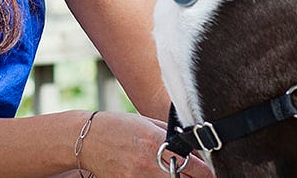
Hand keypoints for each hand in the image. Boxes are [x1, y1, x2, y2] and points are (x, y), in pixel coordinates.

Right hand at [78, 112, 213, 177]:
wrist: (85, 139)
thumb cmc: (116, 126)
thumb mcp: (145, 123)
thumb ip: (170, 135)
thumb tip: (195, 147)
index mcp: (157, 142)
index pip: (197, 168)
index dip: (209, 173)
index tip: (211, 173)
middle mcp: (150, 163)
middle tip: (193, 175)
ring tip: (169, 172)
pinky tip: (154, 174)